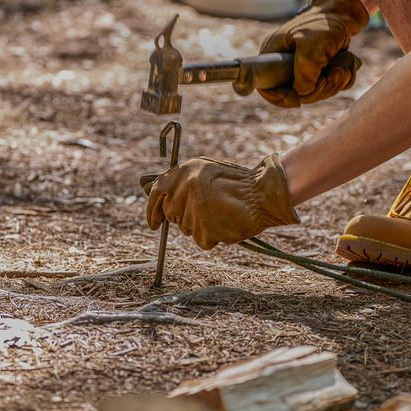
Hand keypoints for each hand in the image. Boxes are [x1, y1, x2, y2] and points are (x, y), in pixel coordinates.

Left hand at [146, 154, 299, 249]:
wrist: (263, 195)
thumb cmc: (236, 182)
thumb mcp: (204, 169)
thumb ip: (179, 179)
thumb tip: (147, 186)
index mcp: (183, 173)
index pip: (155, 194)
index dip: (152, 210)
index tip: (153, 222)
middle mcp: (184, 191)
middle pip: (172, 214)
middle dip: (184, 216)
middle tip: (204, 211)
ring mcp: (193, 212)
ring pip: (187, 228)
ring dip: (201, 225)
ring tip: (220, 213)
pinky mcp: (205, 231)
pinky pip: (201, 240)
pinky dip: (212, 236)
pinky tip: (225, 224)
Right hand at [258, 0, 368, 107]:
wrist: (345, 12)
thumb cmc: (325, 23)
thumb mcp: (312, 46)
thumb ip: (304, 73)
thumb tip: (302, 94)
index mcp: (273, 56)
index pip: (267, 88)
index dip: (279, 98)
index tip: (296, 101)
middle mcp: (284, 64)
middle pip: (295, 94)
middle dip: (317, 90)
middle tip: (333, 75)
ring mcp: (302, 68)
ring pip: (314, 92)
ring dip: (333, 84)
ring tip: (342, 68)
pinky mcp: (319, 69)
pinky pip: (328, 87)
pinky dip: (340, 82)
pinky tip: (345, 67)